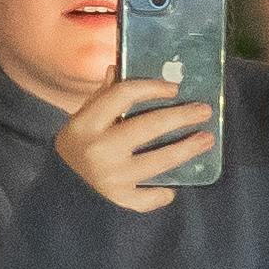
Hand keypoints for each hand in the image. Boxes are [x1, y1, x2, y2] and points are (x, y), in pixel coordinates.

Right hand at [50, 70, 216, 216]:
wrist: (61, 188)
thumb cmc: (77, 145)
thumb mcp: (82, 117)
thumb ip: (102, 97)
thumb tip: (117, 68)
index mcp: (87, 123)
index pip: (124, 95)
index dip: (152, 87)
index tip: (174, 88)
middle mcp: (100, 150)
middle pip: (149, 126)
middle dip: (182, 116)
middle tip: (204, 110)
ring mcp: (112, 178)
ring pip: (159, 161)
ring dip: (188, 149)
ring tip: (207, 139)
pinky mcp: (120, 200)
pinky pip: (150, 196)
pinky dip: (163, 193)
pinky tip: (174, 186)